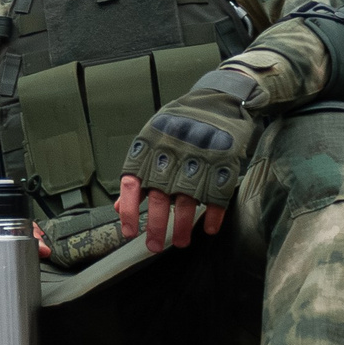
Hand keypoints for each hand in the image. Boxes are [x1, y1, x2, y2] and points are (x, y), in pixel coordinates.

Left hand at [117, 81, 259, 250]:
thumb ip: (137, 174)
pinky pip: (218, 194)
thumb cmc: (179, 123)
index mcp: (148, 147)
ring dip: (182, 226)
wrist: (219, 98)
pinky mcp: (224, 163)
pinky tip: (209, 228)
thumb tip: (119, 208)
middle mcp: (170, 155)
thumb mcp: (152, 140)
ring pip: (187, 201)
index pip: (132, 183)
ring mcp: (198, 159)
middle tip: (154, 247)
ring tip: (180, 243)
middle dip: (156, 227)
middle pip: (160, 199)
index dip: (129, 210)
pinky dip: (214, 214)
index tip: (129, 233)